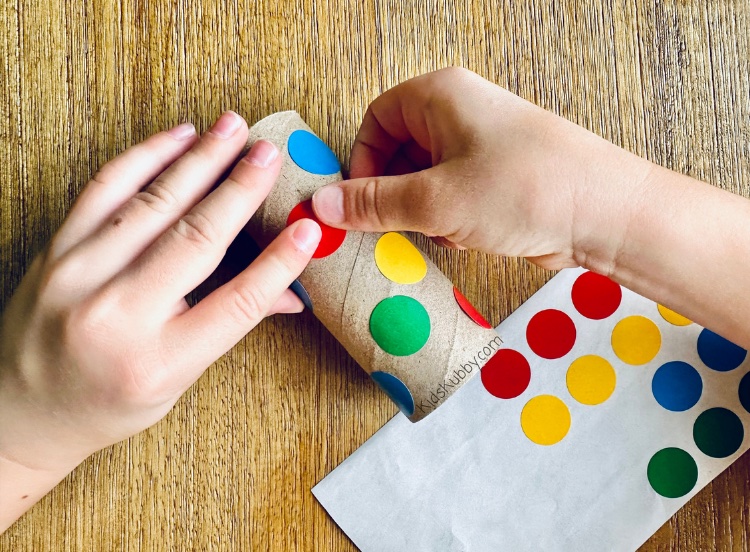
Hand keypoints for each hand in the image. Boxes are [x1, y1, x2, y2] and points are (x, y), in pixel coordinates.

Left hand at [0, 112, 320, 529]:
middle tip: (270, 154)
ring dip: (199, 160)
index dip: (278, 263)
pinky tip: (178, 137)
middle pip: (195, 240)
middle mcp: (116, 316)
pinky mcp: (57, 250)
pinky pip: (104, 189)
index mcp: (157, 362)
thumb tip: (290, 295)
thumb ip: (229, 328)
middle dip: (240, 190)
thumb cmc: (107, 402)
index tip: (308, 228)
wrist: (20, 410)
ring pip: (152, 204)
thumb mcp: (175, 380)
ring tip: (233, 129)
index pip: (236, 302)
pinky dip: (145, 157)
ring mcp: (80, 277)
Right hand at [312, 67, 651, 270]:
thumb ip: (373, 203)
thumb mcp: (434, 200)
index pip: (375, 120)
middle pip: (398, 149)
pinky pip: (453, 194)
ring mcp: (482, 145)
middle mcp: (460, 113)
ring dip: (421, 210)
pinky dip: (448, 218)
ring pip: (425, 177)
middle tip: (392, 225)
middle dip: (392, 192)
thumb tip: (322, 206)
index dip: (360, 162)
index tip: (357, 203)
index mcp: (439, 96)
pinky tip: (465, 236)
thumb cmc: (522, 189)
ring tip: (440, 230)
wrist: (602, 213)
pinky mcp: (499, 177)